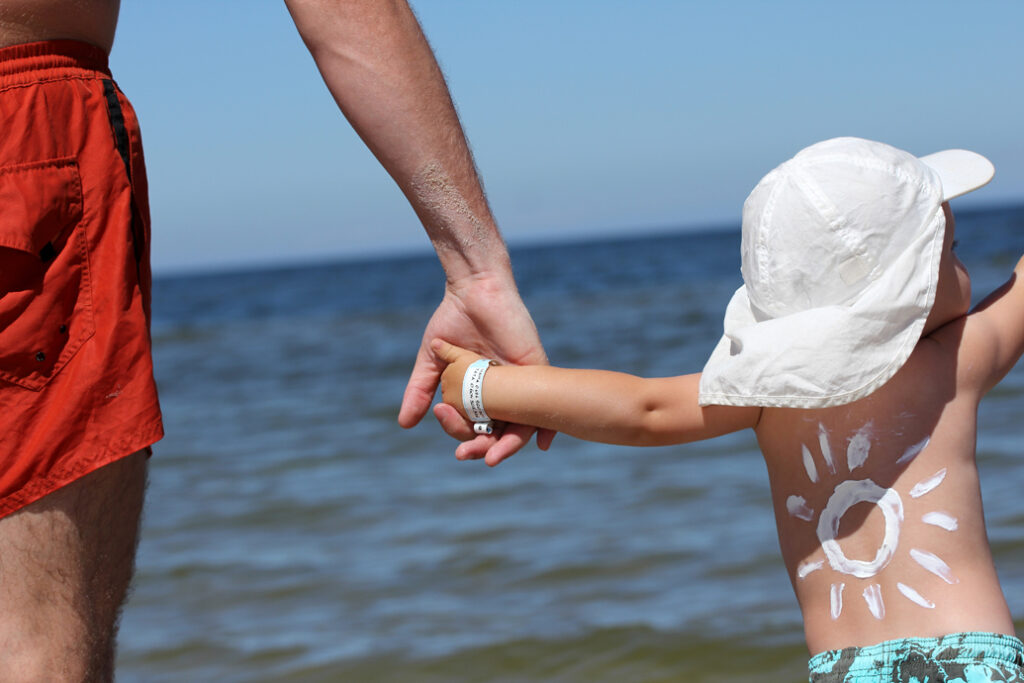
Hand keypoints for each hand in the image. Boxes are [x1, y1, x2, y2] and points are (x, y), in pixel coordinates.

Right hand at [398, 272, 554, 464]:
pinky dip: (547, 427)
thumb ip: (420, 391)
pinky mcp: (536, 368)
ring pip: (521, 426)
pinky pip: (547, 403)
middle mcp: (502, 393)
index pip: (473, 426)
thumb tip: (405, 424)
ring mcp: (521, 383)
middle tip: (464, 453)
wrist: (473, 290)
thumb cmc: (454, 320)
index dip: (460, 433)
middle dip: (482, 449)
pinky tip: (542, 443)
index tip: (442, 417)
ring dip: (508, 447)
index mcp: (479, 394)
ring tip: (492, 457)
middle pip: (497, 433)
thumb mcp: (433, 360)